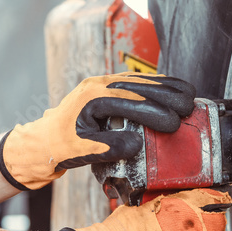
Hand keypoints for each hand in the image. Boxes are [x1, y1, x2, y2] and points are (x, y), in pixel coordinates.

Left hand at [0, 73, 194, 189]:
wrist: (42, 140)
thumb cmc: (58, 145)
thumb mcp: (81, 150)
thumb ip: (108, 146)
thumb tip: (137, 144)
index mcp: (91, 98)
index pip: (130, 102)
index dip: (155, 112)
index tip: (173, 123)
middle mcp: (99, 85)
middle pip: (140, 85)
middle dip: (167, 95)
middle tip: (189, 107)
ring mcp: (104, 84)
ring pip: (141, 80)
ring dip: (167, 87)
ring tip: (189, 95)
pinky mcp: (109, 88)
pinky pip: (137, 83)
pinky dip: (157, 86)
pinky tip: (173, 89)